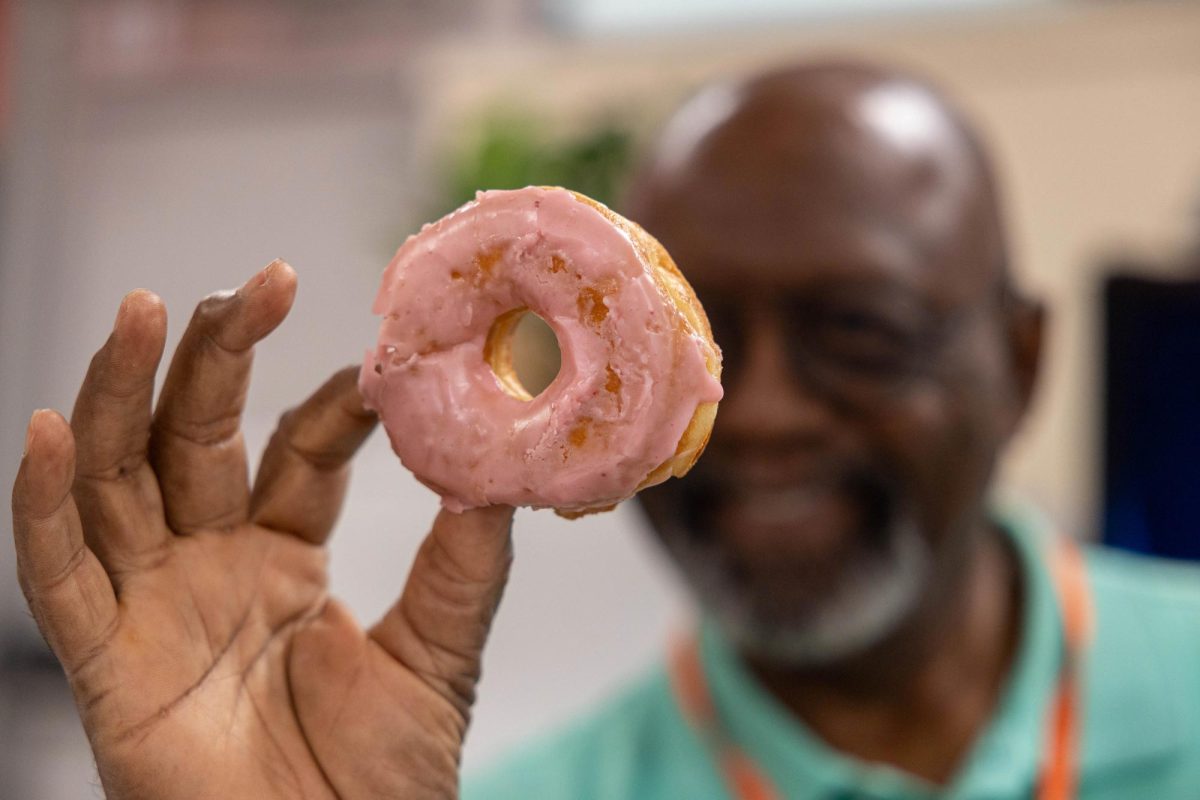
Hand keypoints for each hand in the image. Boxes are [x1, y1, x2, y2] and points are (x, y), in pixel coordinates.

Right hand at [11, 261, 513, 798]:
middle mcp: (212, 567)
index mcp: (286, 559)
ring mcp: (154, 607)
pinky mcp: (106, 664)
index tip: (380, 366)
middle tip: (256, 284)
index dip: (330, 405)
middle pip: (196, 438)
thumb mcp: (440, 654)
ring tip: (148, 308)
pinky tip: (48, 428)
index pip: (298, 452)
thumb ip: (466, 563)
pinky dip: (43, 504)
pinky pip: (57, 578)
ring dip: (122, 392)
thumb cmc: (384, 783)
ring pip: (118, 479)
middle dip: (217, 357)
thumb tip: (502, 467)